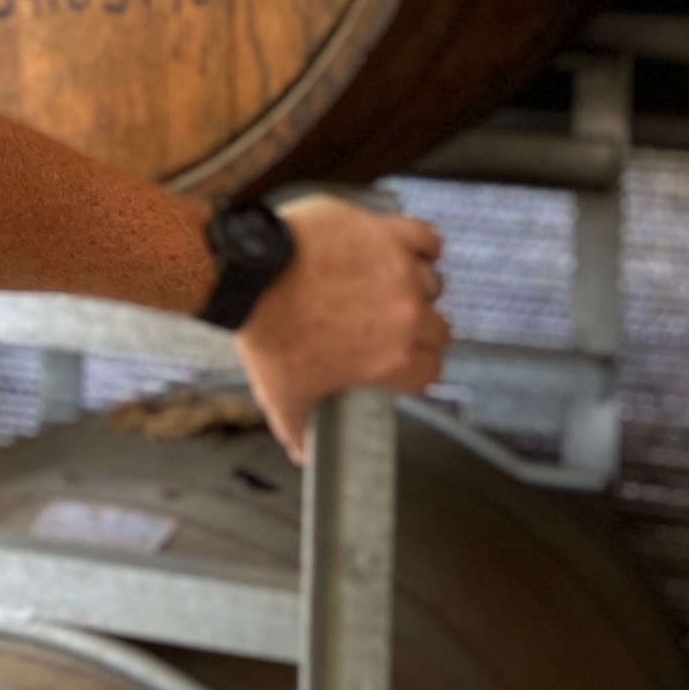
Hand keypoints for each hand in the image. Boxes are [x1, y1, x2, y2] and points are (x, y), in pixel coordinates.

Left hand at [233, 194, 446, 453]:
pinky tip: (412, 251)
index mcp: (391, 358)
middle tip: (391, 327)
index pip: (430, 371)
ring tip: (387, 288)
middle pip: (438, 329)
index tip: (400, 362)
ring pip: (431, 285)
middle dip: (418, 332)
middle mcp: (406, 316)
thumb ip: (298, 431)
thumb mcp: (283, 396)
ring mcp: (400, 271)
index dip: (415, 369)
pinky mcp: (387, 233)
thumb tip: (302, 456)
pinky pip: (426, 238)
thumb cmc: (268, 334)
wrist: (250, 276)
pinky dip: (424, 245)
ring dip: (415, 290)